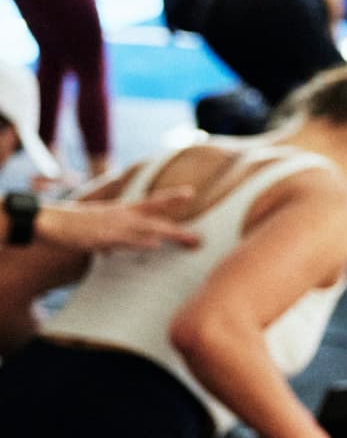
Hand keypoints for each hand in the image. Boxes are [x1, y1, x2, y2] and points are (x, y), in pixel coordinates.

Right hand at [36, 188, 200, 252]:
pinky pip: (125, 240)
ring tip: (191, 241)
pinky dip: (139, 242)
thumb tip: (143, 244)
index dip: (171, 198)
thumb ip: (126, 235)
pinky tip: (153, 244)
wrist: (53, 221)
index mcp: (123, 210)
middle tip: (200, 238)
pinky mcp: (103, 237)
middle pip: (157, 222)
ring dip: (169, 236)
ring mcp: (114, 227)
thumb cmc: (80, 225)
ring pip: (147, 230)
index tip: (192, 193)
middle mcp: (123, 216)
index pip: (152, 202)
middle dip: (179, 231)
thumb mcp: (106, 224)